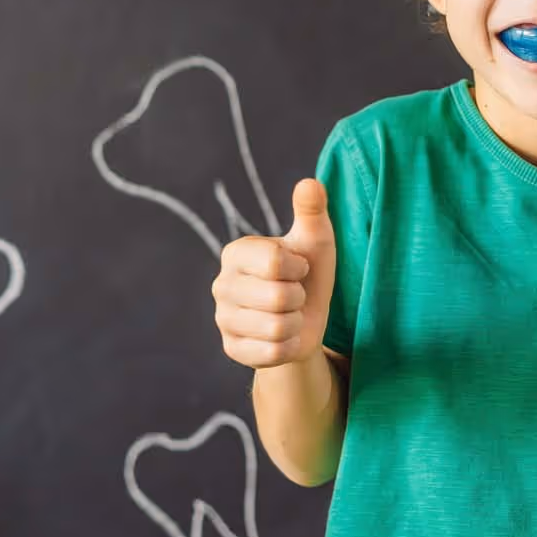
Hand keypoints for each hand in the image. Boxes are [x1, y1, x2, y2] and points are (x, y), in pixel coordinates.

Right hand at [212, 178, 336, 368]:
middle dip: (299, 299)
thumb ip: (311, 210)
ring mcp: (223, 319)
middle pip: (279, 297)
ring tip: (289, 314)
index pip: (275, 262)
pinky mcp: (232, 349)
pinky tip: (283, 336)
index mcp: (235, 252)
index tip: (298, 268)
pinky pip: (272, 353)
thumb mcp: (315, 240)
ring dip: (296, 323)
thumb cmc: (308, 272)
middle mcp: (221, 285)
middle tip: (294, 295)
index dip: (299, 268)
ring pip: (277, 328)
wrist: (305, 318)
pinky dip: (289, 346)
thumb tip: (309, 183)